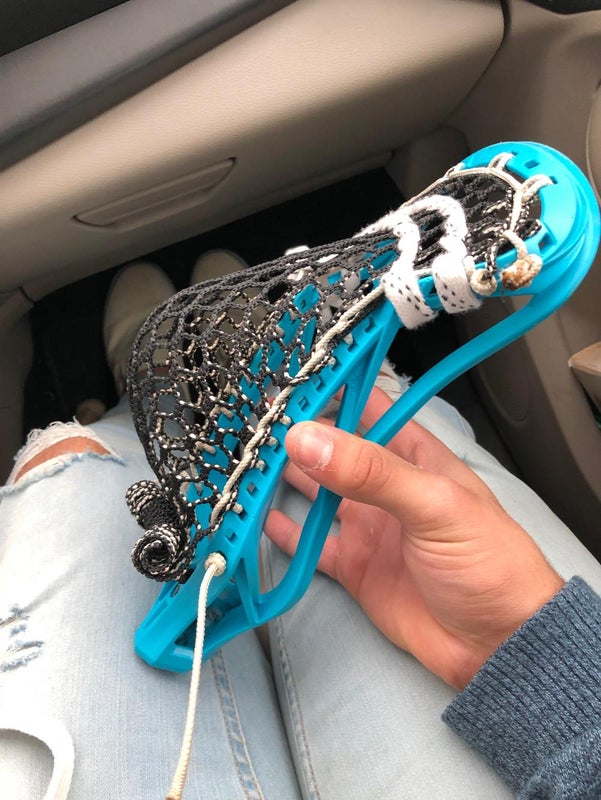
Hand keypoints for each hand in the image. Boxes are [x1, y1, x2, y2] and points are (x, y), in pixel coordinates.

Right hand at [264, 388, 563, 688]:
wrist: (495, 643)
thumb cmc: (485, 560)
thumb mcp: (434, 505)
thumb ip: (370, 472)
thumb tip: (305, 438)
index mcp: (413, 457)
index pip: (368, 409)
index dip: (333, 391)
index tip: (288, 380)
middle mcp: (384, 485)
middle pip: (333, 449)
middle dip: (297, 434)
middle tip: (253, 422)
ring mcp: (367, 525)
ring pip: (315, 492)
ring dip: (286, 478)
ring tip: (246, 463)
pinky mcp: (353, 566)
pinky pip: (311, 544)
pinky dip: (285, 532)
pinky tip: (258, 518)